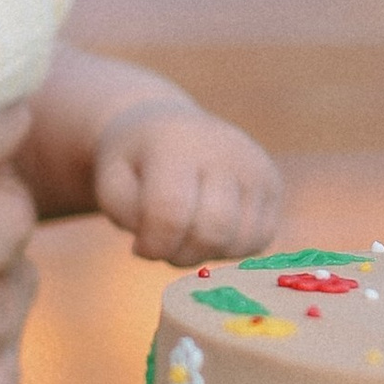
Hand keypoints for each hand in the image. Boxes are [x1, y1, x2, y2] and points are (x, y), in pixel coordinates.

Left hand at [89, 103, 284, 266]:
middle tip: (163, 244)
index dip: (153, 245)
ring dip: (206, 253)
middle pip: (212, 231)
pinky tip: (209, 229)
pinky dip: (231, 248)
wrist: (170, 129)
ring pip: (239, 241)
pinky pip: (258, 240)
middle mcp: (225, 149)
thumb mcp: (111, 184)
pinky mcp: (273, 185)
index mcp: (176, 144)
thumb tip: (162, 244)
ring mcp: (255, 166)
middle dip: (181, 254)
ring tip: (185, 233)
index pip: (170, 213)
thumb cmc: (136, 164)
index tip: (139, 247)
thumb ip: (126, 215)